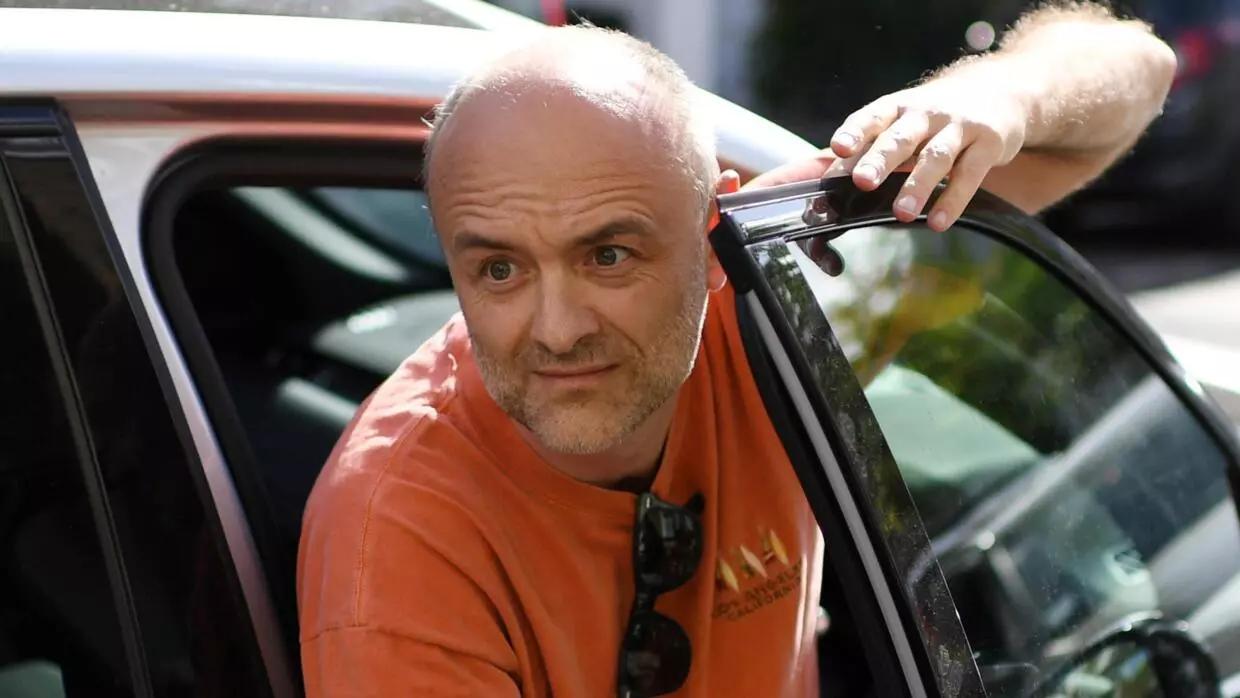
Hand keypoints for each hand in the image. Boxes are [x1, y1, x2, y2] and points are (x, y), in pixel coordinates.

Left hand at [829, 78, 1027, 230]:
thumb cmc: (934, 115)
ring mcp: (959, 126)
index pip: (872, 117)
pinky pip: (970, 174)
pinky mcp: (988, 143)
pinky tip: (939, 222)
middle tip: (862, 181)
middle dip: (880, 158)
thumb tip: (816, 182)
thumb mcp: (900, 121)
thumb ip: (864, 150)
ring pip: (935, 157)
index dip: (855, 132)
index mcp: (897, 107)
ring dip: (918, 185)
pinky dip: (954, 200)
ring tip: (902, 214)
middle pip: (900, 136)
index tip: (838, 149)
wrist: (1002, 89)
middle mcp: (926, 113)